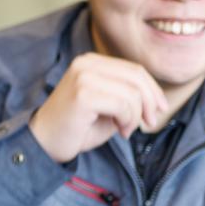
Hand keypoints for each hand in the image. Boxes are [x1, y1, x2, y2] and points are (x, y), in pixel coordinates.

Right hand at [29, 52, 169, 163]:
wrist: (44, 143)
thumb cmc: (77, 128)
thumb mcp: (108, 106)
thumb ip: (127, 96)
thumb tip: (156, 98)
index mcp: (91, 62)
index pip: (134, 69)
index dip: (153, 90)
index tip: (160, 110)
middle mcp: (86, 63)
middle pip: (137, 77)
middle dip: (150, 103)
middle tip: (149, 123)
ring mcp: (83, 77)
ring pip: (132, 93)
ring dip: (135, 117)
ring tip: (124, 130)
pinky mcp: (83, 94)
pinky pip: (123, 105)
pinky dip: (128, 121)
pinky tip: (119, 130)